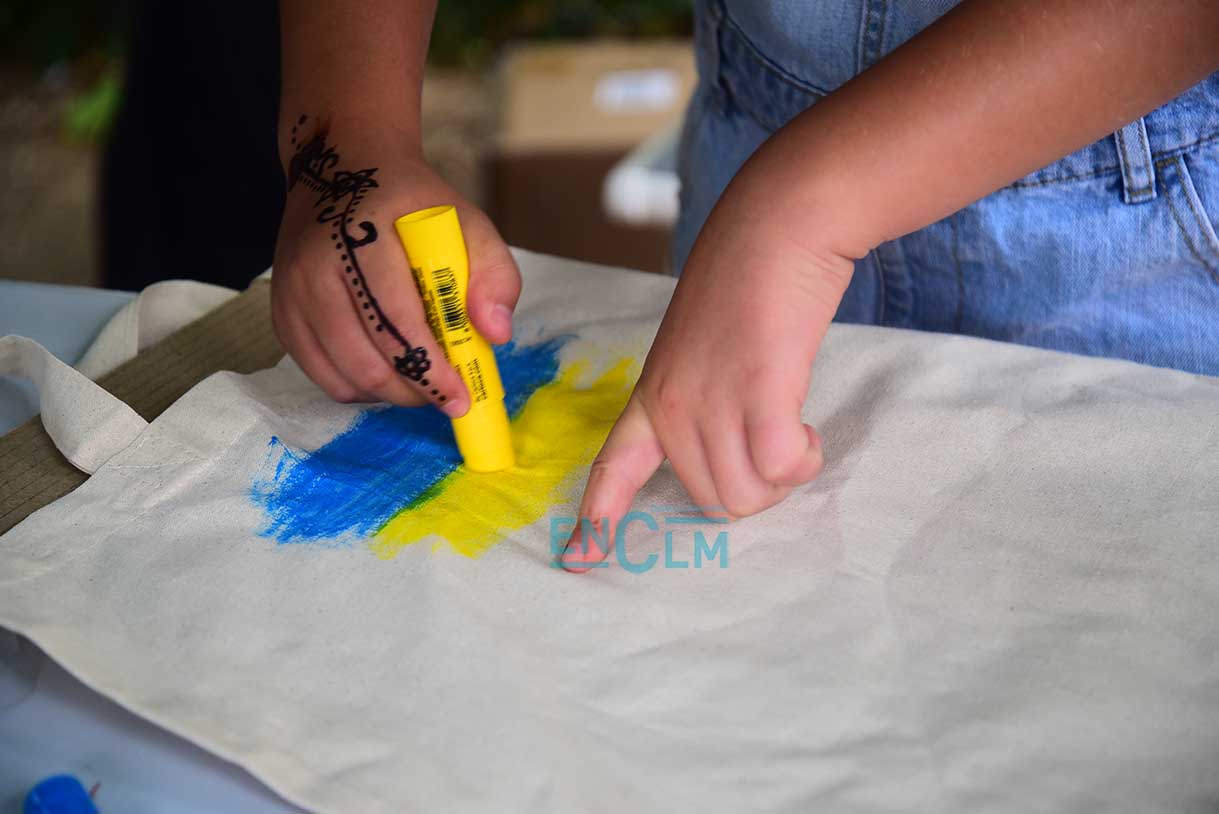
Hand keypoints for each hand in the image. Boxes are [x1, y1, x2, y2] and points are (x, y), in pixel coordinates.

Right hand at [271, 115, 519, 414]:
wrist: (342, 168)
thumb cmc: (411, 202)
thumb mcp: (466, 220)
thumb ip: (493, 272)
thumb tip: (495, 334)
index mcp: (361, 235)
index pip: (396, 319)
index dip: (431, 368)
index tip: (461, 396)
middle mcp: (315, 266)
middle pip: (365, 358)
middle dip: (412, 390)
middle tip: (445, 396)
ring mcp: (290, 293)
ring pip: (341, 375)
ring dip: (388, 394)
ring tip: (420, 384)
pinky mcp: (281, 314)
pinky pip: (319, 372)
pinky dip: (357, 387)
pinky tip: (387, 373)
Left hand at [560, 168, 853, 570]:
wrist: (776, 226)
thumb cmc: (747, 282)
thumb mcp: (703, 347)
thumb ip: (707, 399)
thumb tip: (744, 453)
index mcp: (652, 397)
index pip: (614, 468)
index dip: (599, 520)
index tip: (578, 561)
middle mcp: (672, 407)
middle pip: (714, 500)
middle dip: (756, 483)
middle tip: (779, 435)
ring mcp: (710, 402)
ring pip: (747, 495)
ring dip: (783, 473)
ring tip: (792, 422)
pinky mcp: (758, 394)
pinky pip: (779, 467)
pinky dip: (801, 458)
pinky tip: (806, 424)